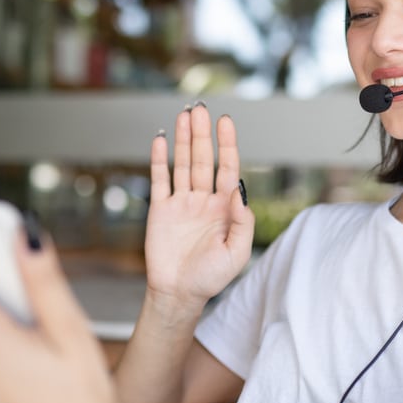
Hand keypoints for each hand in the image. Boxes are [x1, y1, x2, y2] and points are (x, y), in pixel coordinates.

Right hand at [145, 104, 254, 312]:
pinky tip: (160, 139)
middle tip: (200, 108)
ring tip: (183, 115)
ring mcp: (181, 203)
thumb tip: (239, 189)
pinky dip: (159, 160)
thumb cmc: (211, 277)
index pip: (227, 168)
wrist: (179, 294)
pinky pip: (159, 180)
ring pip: (181, 164)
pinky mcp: (160, 210)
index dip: (227, 145)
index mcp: (224, 208)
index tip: (225, 122)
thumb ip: (243, 222)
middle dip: (202, 134)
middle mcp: (203, 200)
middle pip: (203, 159)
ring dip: (182, 140)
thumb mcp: (237, 253)